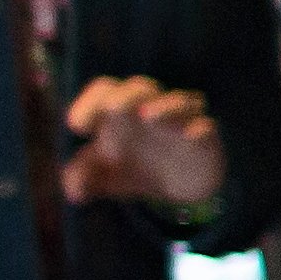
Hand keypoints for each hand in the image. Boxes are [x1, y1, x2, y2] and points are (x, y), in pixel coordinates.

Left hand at [60, 77, 223, 210]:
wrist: (178, 187)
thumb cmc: (135, 169)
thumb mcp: (104, 178)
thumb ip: (83, 179)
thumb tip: (73, 191)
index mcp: (120, 112)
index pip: (104, 91)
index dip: (88, 103)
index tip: (76, 127)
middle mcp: (150, 109)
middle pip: (140, 88)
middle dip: (125, 96)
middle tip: (112, 109)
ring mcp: (181, 121)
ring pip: (179, 101)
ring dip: (164, 106)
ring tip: (148, 116)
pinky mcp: (206, 139)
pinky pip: (207, 127)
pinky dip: (199, 128)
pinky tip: (190, 136)